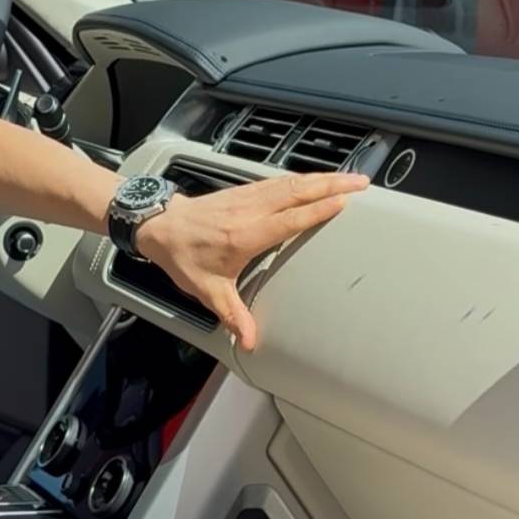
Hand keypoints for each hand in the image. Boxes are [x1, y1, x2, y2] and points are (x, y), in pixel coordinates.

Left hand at [135, 170, 367, 349]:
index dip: (316, 210)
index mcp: (245, 235)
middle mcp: (249, 210)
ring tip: (347, 177)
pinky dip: (300, 178)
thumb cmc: (183, 256)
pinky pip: (276, 180)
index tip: (342, 203)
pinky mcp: (241, 191)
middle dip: (331, 184)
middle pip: (296, 191)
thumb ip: (233, 315)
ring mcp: (245, 196)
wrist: (159, 226)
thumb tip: (248, 340)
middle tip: (359, 182)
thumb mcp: (208, 291)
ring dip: (320, 177)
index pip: (289, 219)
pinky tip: (314, 179)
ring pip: (289, 182)